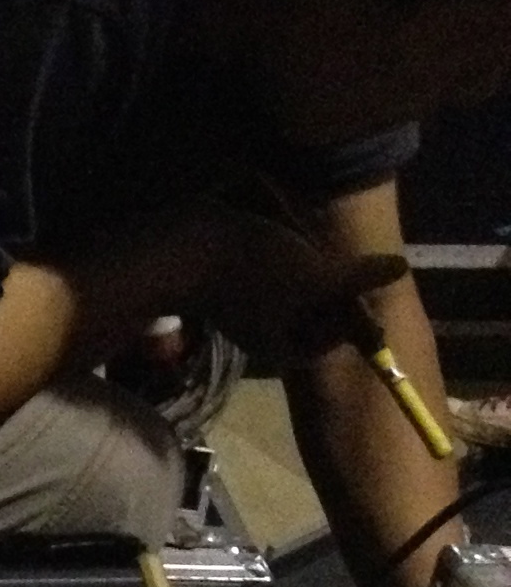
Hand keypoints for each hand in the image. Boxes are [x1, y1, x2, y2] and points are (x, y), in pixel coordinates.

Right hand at [194, 203, 411, 368]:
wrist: (186, 249)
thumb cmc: (255, 272)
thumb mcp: (315, 275)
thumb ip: (357, 277)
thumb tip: (401, 268)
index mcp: (277, 342)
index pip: (319, 347)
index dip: (343, 326)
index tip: (357, 298)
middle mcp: (258, 329)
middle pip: (303, 321)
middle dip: (324, 297)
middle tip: (341, 268)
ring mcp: (240, 304)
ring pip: (284, 297)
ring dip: (303, 275)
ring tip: (318, 249)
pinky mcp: (226, 280)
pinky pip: (264, 277)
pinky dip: (280, 262)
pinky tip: (288, 239)